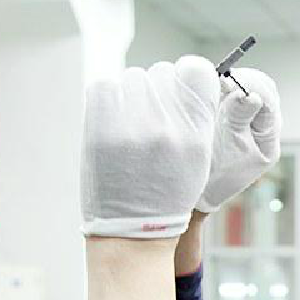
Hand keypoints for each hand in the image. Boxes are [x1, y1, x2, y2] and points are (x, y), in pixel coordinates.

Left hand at [81, 56, 219, 238]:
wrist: (132, 230)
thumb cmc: (167, 194)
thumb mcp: (197, 159)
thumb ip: (194, 118)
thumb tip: (179, 77)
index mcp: (197, 133)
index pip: (196, 69)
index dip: (187, 75)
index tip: (180, 88)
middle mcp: (168, 126)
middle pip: (162, 71)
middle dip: (157, 89)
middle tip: (151, 119)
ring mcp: (134, 125)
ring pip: (133, 76)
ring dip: (131, 94)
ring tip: (130, 125)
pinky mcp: (101, 127)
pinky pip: (104, 85)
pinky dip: (107, 98)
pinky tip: (112, 120)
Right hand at [195, 68, 281, 212]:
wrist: (196, 189)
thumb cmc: (216, 173)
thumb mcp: (230, 145)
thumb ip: (240, 117)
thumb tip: (251, 94)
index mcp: (268, 137)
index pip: (269, 99)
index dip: (252, 84)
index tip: (232, 81)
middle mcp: (260, 126)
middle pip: (261, 88)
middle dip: (243, 79)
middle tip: (221, 78)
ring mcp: (245, 119)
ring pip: (245, 88)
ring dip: (230, 82)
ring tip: (213, 83)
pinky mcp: (228, 115)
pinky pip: (229, 93)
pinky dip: (220, 87)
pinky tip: (208, 88)